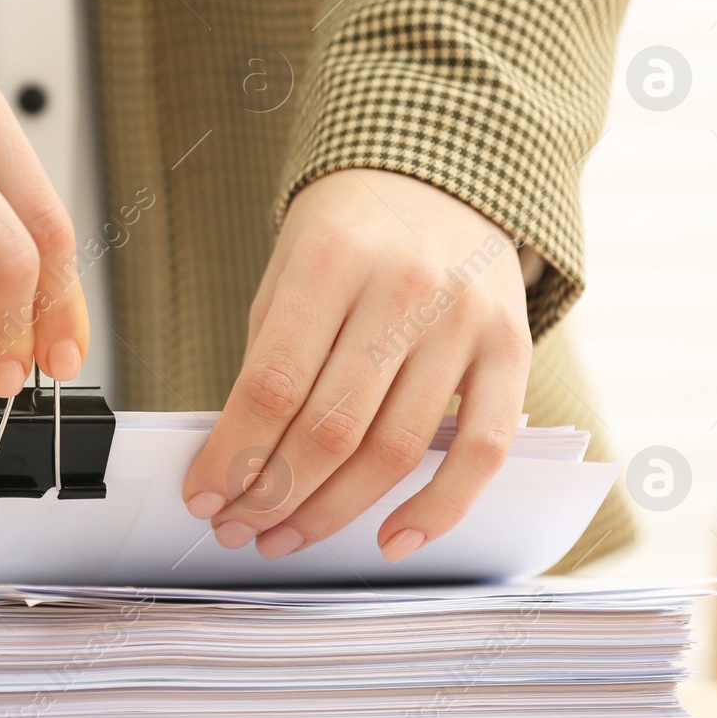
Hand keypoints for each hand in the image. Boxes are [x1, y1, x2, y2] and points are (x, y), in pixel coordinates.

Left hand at [181, 169, 532, 562]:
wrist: (442, 177)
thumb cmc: (350, 235)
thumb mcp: (289, 271)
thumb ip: (270, 358)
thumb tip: (238, 461)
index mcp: (334, 260)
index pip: (274, 384)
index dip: (233, 454)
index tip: (203, 496)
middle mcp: (406, 288)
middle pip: (333, 428)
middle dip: (273, 495)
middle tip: (237, 528)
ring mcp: (465, 322)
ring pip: (397, 451)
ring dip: (333, 512)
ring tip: (284, 536)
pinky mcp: (513, 349)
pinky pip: (482, 450)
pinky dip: (438, 508)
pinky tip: (391, 540)